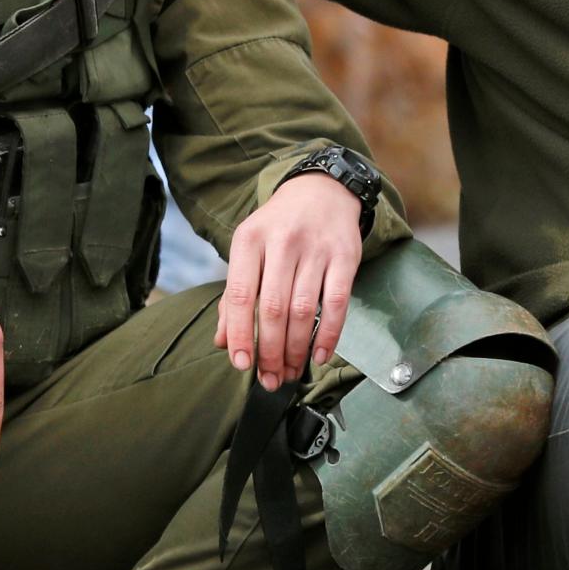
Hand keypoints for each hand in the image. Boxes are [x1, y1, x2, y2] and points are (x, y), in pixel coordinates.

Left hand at [216, 174, 362, 389]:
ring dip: (296, 349)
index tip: (241, 364)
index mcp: (249, 239)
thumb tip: (223, 341)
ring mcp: (315, 248)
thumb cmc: (279, 228)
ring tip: (290, 372)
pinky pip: (337, 303)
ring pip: (304, 310)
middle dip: (270, 351)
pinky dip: (328, 335)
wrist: (322, 190)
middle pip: (274, 308)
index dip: (240, 334)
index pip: (241, 295)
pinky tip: (319, 355)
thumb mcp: (249, 250)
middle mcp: (282, 241)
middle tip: (270, 378)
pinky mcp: (345, 256)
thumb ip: (234, 296)